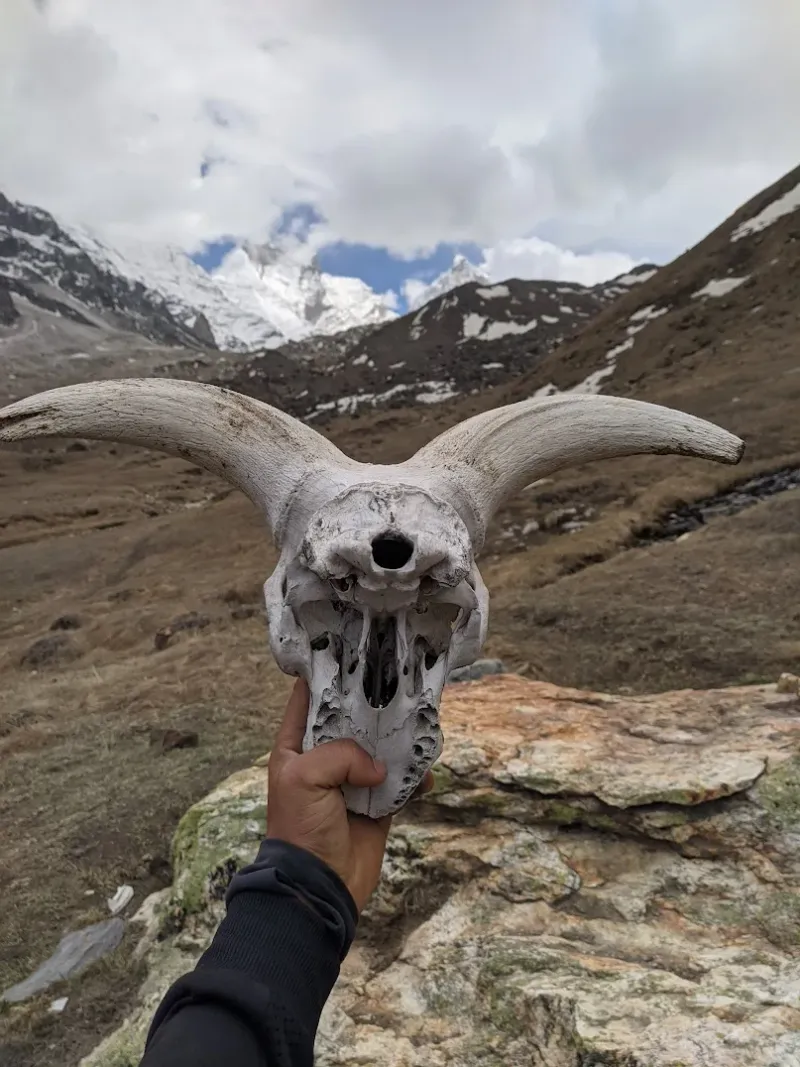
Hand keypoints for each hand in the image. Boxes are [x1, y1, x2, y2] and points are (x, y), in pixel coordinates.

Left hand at [266, 678, 431, 911]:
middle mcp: (324, 760)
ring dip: (401, 741)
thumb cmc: (300, 829)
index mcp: (296, 748)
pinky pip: (402, 782)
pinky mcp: (378, 805)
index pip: (308, 700)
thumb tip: (377, 768)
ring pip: (381, 748)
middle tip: (399, 685)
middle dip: (375, 705)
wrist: (319, 887)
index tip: (352, 652)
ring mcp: (352, 782)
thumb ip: (340, 755)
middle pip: (352, 720)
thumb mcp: (305, 778)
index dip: (326, 675)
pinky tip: (425, 776)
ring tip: (420, 731)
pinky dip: (416, 778)